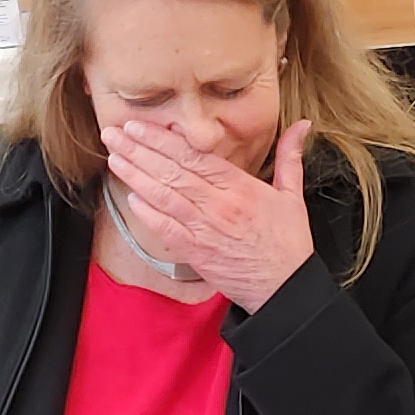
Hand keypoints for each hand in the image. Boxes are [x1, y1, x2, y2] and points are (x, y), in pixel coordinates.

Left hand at [103, 117, 318, 311]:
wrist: (284, 289)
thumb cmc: (287, 243)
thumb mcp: (293, 195)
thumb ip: (289, 157)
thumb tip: (302, 125)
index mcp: (240, 187)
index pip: (194, 156)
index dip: (163, 140)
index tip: (139, 127)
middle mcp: (219, 205)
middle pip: (172, 172)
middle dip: (140, 151)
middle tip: (113, 135)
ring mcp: (205, 230)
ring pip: (164, 196)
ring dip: (136, 176)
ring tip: (114, 158)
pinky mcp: (196, 253)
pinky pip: (166, 229)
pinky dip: (148, 213)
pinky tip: (130, 197)